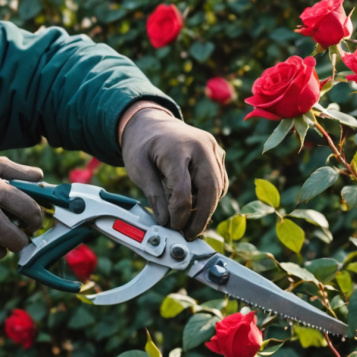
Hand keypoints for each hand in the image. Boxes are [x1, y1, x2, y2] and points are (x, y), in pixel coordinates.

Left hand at [121, 109, 227, 239]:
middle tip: (190, 234)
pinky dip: (210, 195)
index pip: (183, 189)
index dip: (179, 213)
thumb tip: (165, 221)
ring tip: (189, 222)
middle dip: (202, 216)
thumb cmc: (142, 144)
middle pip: (210, 188)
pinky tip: (195, 203)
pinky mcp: (217, 152)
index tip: (172, 226)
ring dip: (207, 207)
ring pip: (218, 186)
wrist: (150, 121)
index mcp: (177, 148)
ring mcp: (212, 148)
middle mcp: (200, 146)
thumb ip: (152, 194)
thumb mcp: (137, 168)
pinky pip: (220, 180)